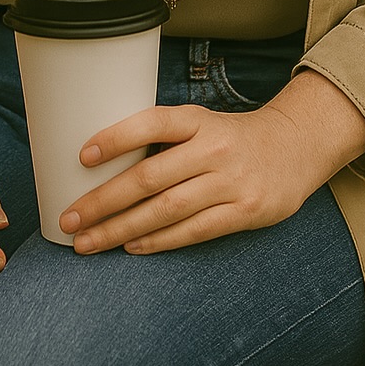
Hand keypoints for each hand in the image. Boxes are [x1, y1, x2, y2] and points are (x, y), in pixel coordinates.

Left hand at [58, 70, 364, 255]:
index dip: (116, 137)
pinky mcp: (244, 212)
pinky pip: (192, 232)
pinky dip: (158, 241)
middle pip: (149, 177)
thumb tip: (101, 163)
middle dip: (104, 201)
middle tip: (70, 217)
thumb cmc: (231, 137)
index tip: (82, 155)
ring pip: (165, 211)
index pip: (152, 123)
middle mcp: (213, 148)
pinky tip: (130, 246)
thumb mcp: (202, 123)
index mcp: (198, 119)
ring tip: (88, 241)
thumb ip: (164, 140)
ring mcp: (230, 182)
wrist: (294, 148)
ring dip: (120, 229)